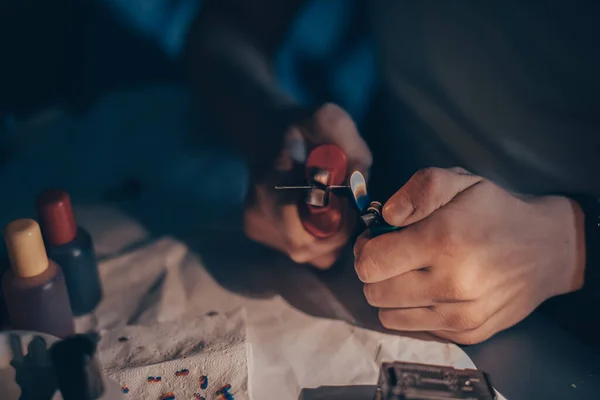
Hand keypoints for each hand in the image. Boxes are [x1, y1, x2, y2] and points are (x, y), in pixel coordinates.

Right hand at [245, 103, 371, 268]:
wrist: (265, 129)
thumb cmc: (302, 126)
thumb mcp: (330, 120)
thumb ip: (349, 146)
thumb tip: (360, 183)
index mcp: (270, 188)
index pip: (301, 240)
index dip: (333, 233)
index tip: (347, 207)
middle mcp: (257, 214)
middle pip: (306, 251)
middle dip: (335, 235)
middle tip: (345, 207)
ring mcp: (255, 226)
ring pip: (304, 253)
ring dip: (327, 235)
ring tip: (329, 204)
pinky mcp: (258, 232)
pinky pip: (299, 248)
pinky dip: (316, 235)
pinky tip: (316, 210)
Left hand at [354, 167, 585, 343]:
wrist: (547, 248)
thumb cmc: (495, 211)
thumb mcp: (458, 181)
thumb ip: (417, 191)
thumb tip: (385, 217)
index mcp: (443, 241)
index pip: (370, 264)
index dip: (366, 249)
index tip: (377, 240)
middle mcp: (451, 284)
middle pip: (374, 293)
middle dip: (375, 272)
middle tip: (393, 256)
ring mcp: (461, 315)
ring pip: (388, 317)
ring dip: (391, 294)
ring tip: (412, 272)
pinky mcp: (468, 334)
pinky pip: (415, 329)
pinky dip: (414, 310)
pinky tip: (433, 289)